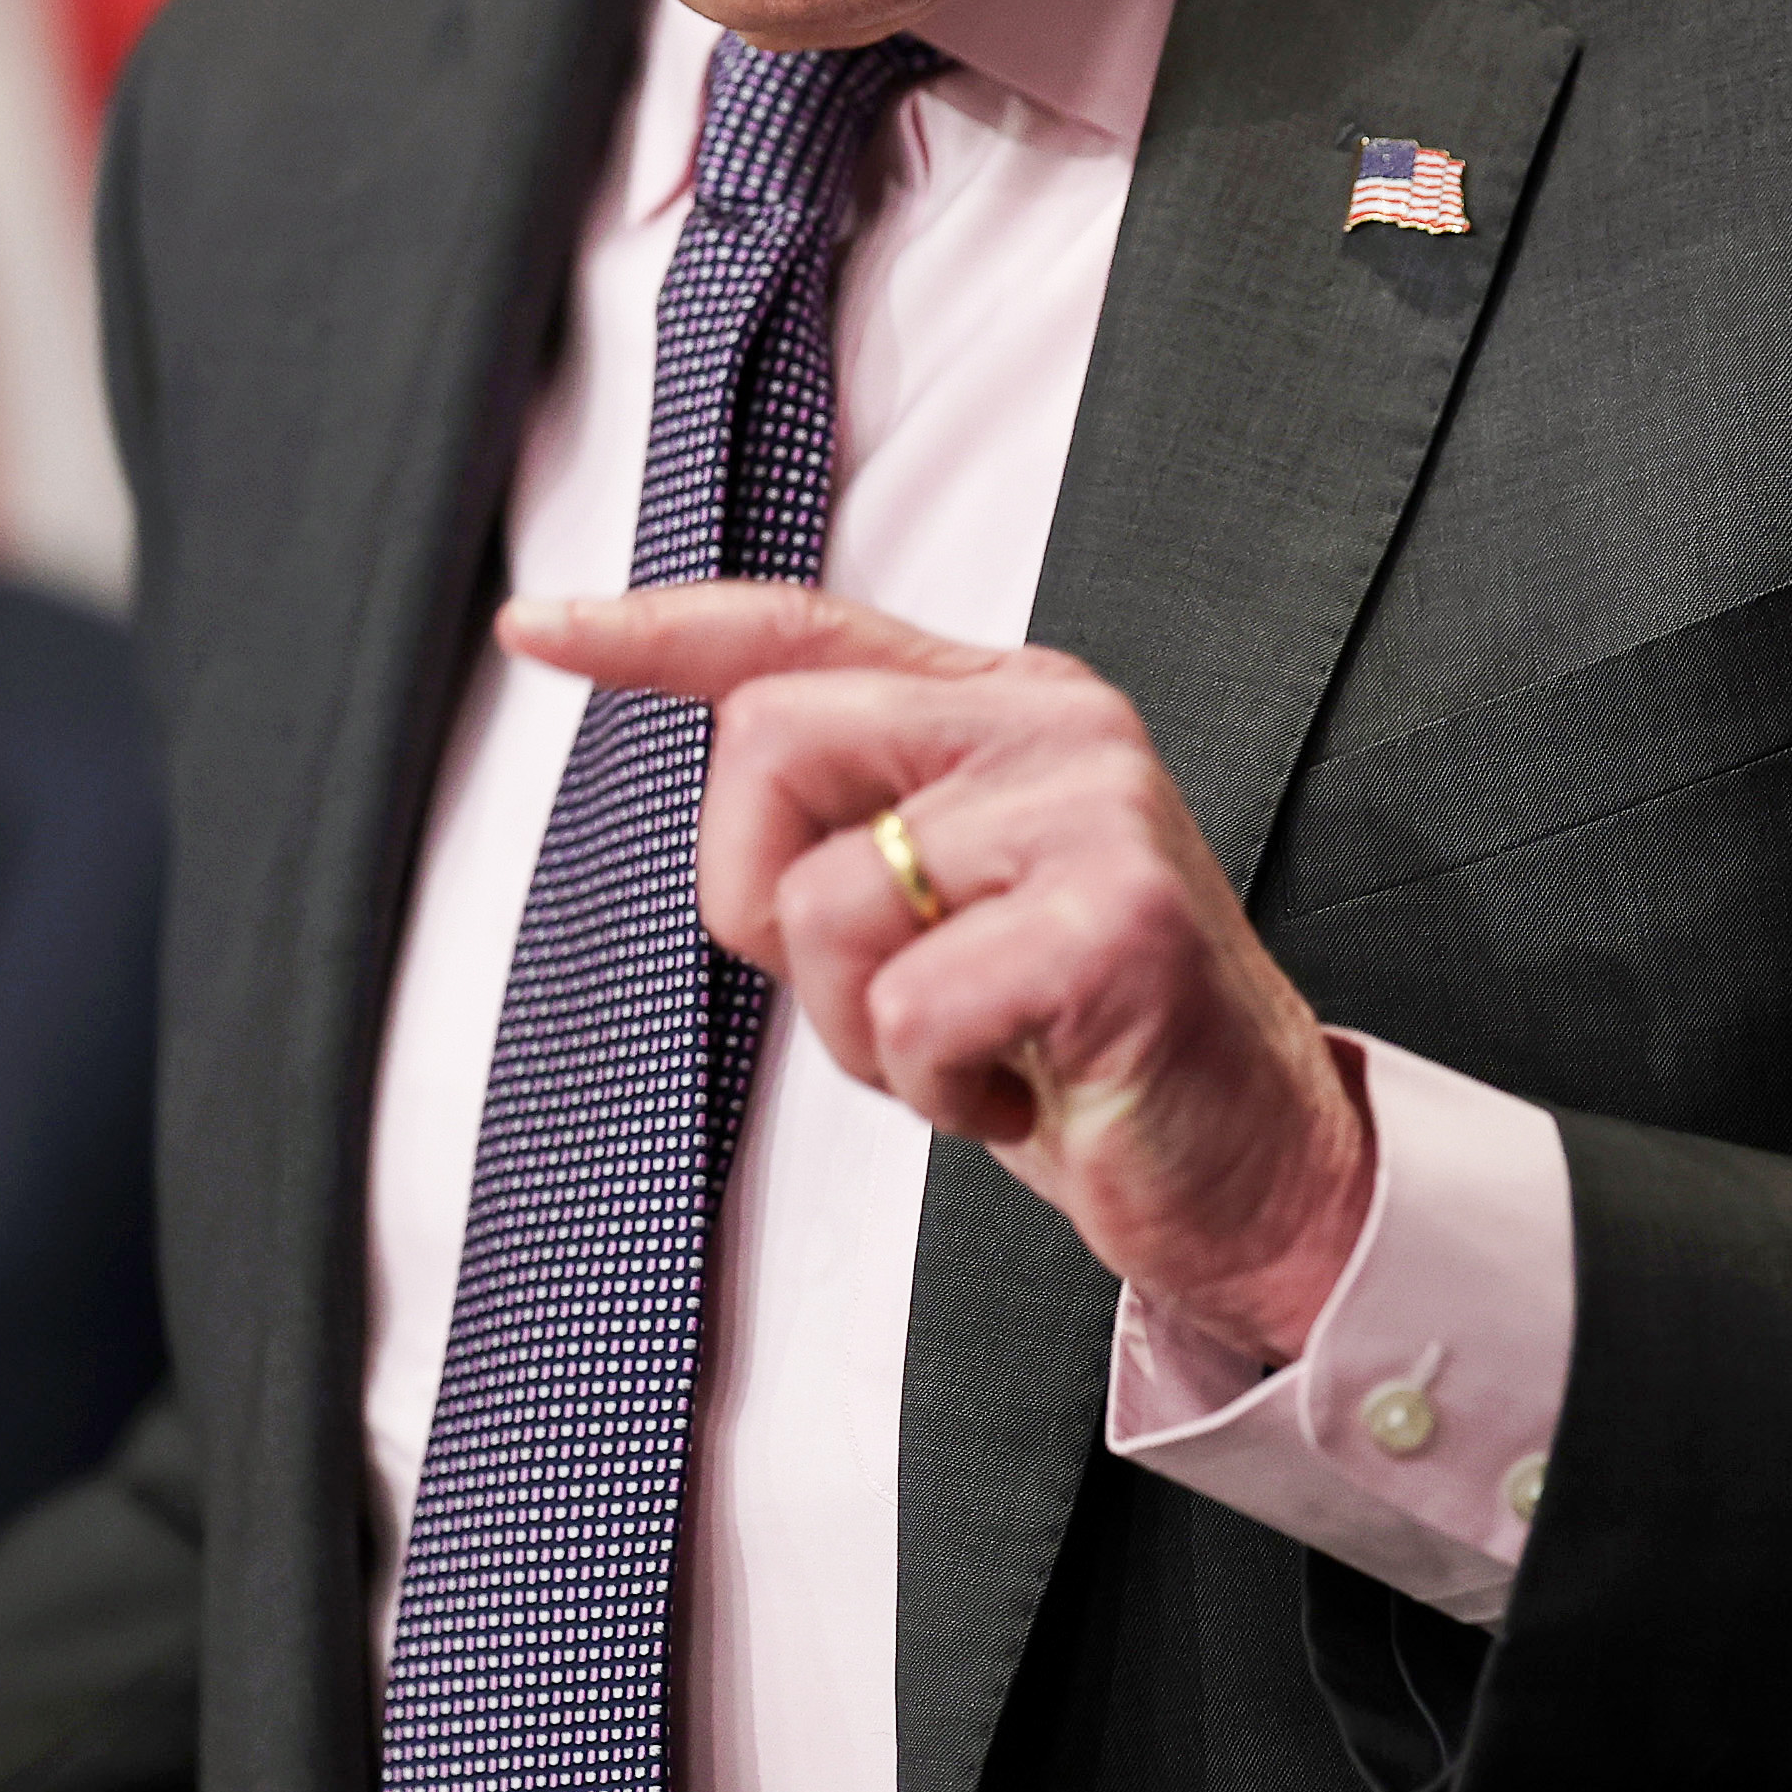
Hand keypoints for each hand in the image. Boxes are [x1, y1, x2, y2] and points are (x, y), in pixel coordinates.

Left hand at [496, 583, 1374, 1366]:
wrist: (1252, 1163)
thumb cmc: (1079, 1045)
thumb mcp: (946, 908)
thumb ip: (855, 826)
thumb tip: (720, 796)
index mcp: (1007, 705)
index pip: (801, 629)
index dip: (656, 631)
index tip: (538, 629)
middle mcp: (1053, 728)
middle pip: (770, 742)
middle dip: (761, 902)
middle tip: (876, 992)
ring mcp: (1095, 813)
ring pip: (826, 901)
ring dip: (860, 1029)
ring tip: (972, 1051)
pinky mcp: (1118, 924)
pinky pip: (909, 1003)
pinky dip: (934, 1087)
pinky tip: (1015, 1094)